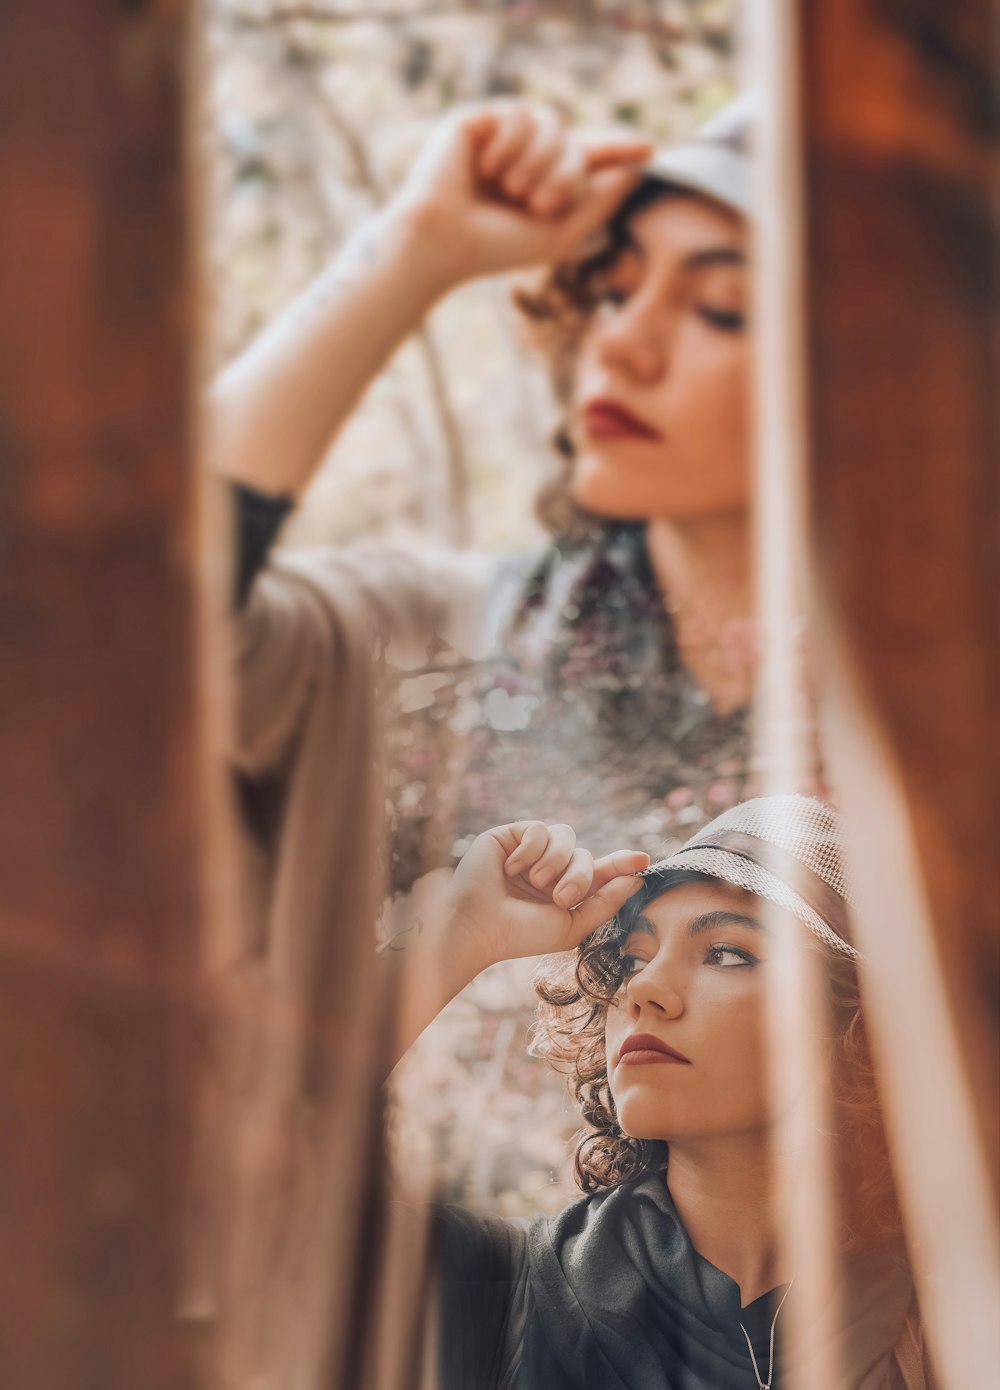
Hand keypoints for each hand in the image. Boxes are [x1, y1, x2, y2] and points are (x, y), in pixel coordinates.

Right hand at [393, 102, 652, 288]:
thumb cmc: (495, 248)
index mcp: (541, 184)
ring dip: (539, 161)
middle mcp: (523, 157)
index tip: (649, 150)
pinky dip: (510, 146)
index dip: (616, 151)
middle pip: (573, 141)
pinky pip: (519, 115)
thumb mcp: (559, 235)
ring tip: (513, 190)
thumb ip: (599, 206)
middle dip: (566, 173)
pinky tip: (487, 169)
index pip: (586, 158)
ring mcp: (500, 136)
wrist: (444, 240)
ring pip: (551, 122)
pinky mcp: (478, 119)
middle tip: (541, 204)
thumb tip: (634, 173)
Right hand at [445, 820, 649, 976]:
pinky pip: (539, 829)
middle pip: (585, 855)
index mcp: (564, 891)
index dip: (621, 864)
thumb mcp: (572, 925)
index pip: (598, 871)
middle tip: (561, 897)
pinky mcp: (510, 836)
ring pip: (566, 836)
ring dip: (556, 862)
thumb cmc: (522, 934)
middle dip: (580, 875)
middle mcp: (549, 869)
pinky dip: (531, 850)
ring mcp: (530, 852)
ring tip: (536, 883)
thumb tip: (635, 880)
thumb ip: (605, 903)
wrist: (480, 926)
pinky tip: (511, 868)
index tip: (644, 860)